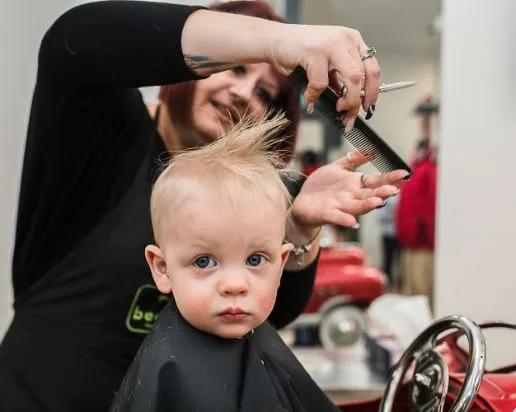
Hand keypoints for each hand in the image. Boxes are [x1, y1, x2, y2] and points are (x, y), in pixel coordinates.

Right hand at [266, 24, 379, 129]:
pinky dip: (315, 97)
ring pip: (352, 79)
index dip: (373, 90)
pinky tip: (309, 100)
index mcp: (352, 40)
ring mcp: (331, 45)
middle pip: (363, 76)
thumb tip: (348, 101)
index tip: (368, 106)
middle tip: (350, 116)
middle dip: (358, 102)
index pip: (372, 67)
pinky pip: (321, 83)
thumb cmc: (298, 53)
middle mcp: (345, 40)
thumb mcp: (326, 63)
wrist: (274, 40)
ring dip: (347, 101)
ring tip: (338, 109)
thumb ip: (338, 77)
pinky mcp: (315, 52)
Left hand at [291, 150, 408, 229]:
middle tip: (394, 189)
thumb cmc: (320, 187)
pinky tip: (352, 221)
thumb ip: (354, 159)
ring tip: (377, 201)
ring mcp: (340, 206)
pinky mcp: (327, 214)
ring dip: (367, 205)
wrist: (302, 202)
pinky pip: (337, 217)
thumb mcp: (337, 168)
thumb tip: (373, 148)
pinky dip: (344, 219)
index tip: (403, 173)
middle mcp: (351, 197)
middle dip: (382, 192)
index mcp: (355, 185)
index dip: (389, 178)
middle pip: (370, 194)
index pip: (376, 181)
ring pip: (357, 206)